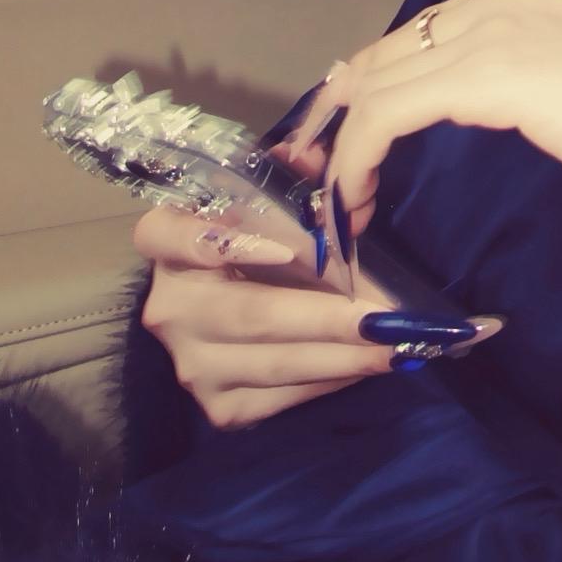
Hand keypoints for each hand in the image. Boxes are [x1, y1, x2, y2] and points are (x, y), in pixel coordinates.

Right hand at [132, 199, 408, 430]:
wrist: (217, 314)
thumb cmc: (247, 243)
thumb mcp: (261, 204)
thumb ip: (287, 178)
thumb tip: (316, 155)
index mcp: (166, 245)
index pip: (167, 236)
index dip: (214, 241)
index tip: (281, 247)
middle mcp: (170, 308)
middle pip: (250, 313)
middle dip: (326, 318)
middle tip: (384, 318)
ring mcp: (190, 363)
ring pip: (273, 363)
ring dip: (341, 356)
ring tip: (394, 347)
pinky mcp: (216, 406)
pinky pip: (279, 399)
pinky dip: (328, 382)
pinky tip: (364, 366)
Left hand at [314, 0, 561, 231]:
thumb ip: (538, 72)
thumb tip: (488, 100)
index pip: (435, 25)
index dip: (387, 77)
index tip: (359, 124)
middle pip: (398, 44)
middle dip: (352, 105)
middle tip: (322, 160)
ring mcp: (498, 24)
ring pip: (384, 77)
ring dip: (348, 141)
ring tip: (335, 193)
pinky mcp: (489, 73)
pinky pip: (391, 112)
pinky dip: (359, 155)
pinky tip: (354, 195)